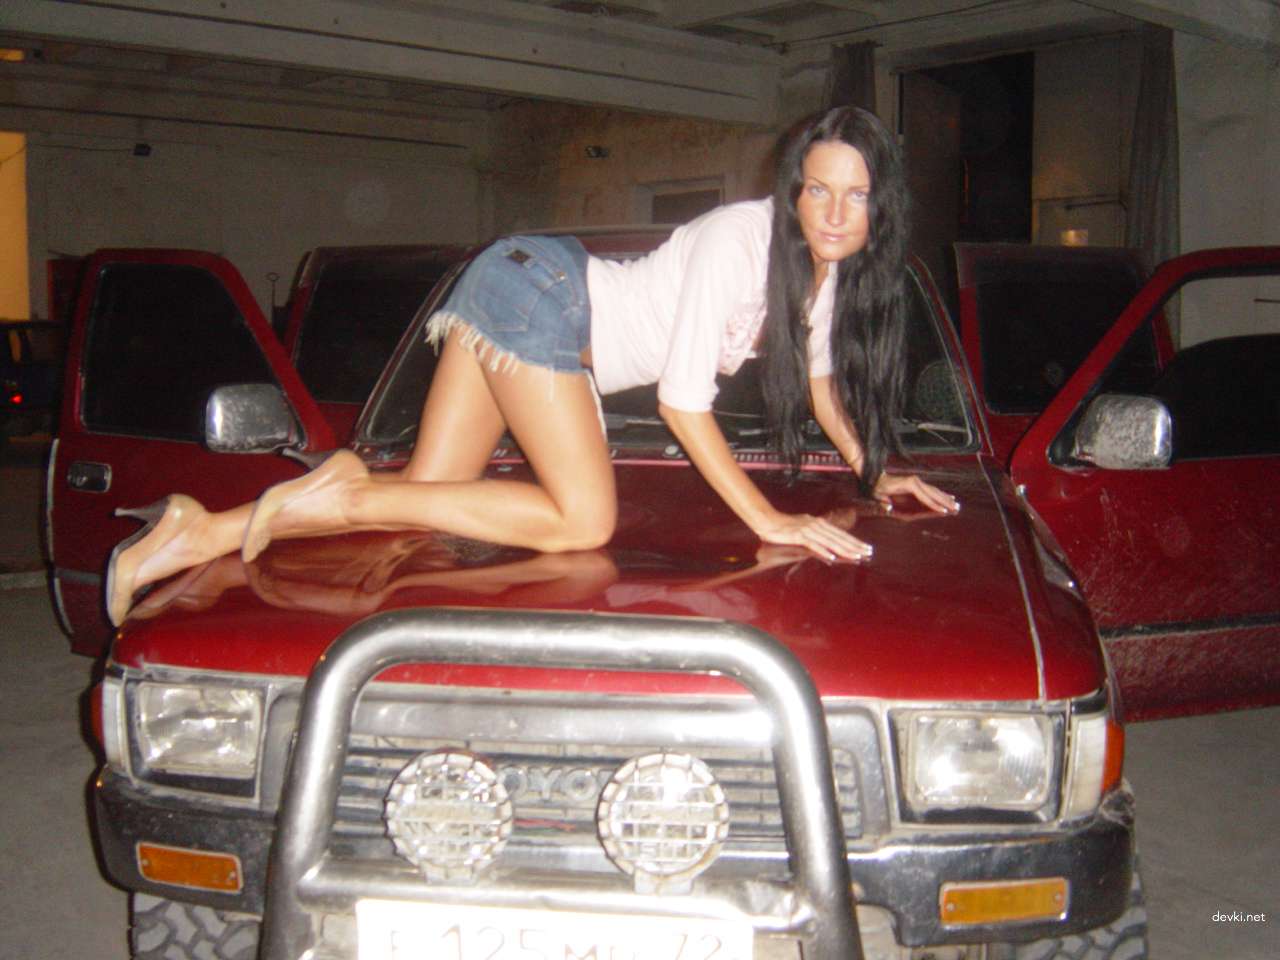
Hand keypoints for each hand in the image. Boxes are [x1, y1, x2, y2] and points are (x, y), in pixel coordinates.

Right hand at [754, 510, 872, 561]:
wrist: (766, 520)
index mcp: (818, 524)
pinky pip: (813, 544)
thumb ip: (814, 534)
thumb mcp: (802, 529)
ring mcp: (808, 530)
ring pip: (830, 541)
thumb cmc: (783, 526)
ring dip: (844, 549)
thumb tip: (825, 542)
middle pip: (839, 537)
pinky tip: (832, 557)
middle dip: (855, 546)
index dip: (854, 541)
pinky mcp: (799, 535)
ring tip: (856, 556)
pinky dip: (823, 551)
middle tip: (868, 552)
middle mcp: (816, 525)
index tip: (866, 548)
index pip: (840, 534)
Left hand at [873, 472, 959, 514]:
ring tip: (956, 505)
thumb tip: (888, 507)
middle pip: (933, 493)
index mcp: (909, 484)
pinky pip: (932, 490)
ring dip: (946, 498)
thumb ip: (883, 502)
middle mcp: (915, 481)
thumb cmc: (877, 489)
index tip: (944, 511)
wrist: (876, 478)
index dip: (934, 505)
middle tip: (956, 508)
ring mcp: (917, 481)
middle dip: (945, 501)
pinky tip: (949, 497)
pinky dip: (941, 494)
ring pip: (935, 491)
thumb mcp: (877, 495)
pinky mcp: (917, 483)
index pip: (925, 496)